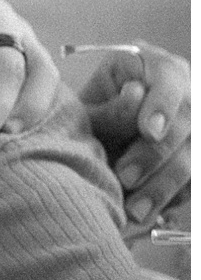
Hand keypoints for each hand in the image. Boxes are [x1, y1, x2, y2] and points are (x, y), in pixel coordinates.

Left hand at [79, 41, 190, 227]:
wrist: (95, 138)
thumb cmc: (89, 115)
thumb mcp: (89, 107)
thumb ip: (109, 107)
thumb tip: (136, 95)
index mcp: (156, 66)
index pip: (170, 78)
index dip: (163, 105)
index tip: (150, 131)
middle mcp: (186, 92)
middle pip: (185, 123)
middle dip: (154, 155)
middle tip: (125, 177)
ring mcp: (195, 127)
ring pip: (193, 158)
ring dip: (164, 186)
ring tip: (134, 210)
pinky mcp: (195, 157)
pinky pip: (194, 183)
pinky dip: (173, 199)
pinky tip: (150, 213)